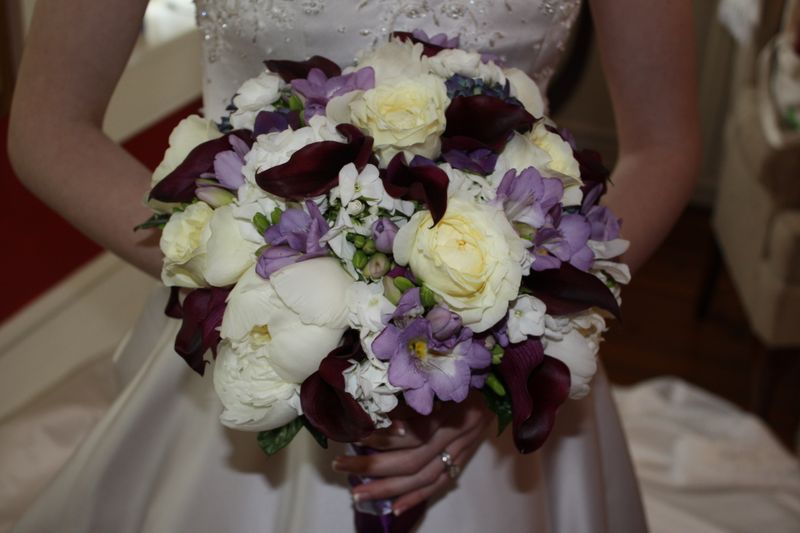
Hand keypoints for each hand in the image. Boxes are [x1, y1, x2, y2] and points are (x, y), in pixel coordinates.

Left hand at [332, 390, 493, 515]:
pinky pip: (439, 485)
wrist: (504, 386)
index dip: (386, 436)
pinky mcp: (462, 461)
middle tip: (341, 464)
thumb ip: (420, 387)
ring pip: (422, 478)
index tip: (356, 433)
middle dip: (374, 465)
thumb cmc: (470, 373)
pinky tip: (393, 508)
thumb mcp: (446, 374)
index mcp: (454, 411)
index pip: (416, 432)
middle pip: (412, 460)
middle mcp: (457, 437)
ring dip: (388, 488)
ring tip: (357, 493)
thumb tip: (379, 397)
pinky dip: (415, 498)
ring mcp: (461, 452)